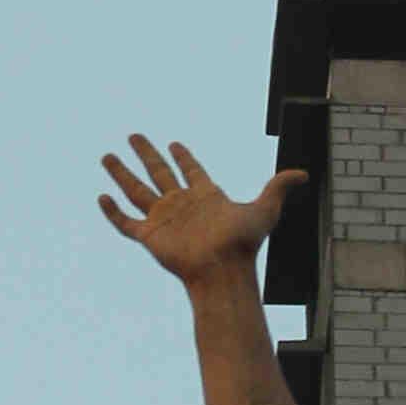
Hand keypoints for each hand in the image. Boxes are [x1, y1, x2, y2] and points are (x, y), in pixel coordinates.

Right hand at [98, 131, 302, 290]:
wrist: (222, 269)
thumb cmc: (244, 242)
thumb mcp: (265, 209)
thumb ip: (278, 187)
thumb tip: (303, 174)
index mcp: (204, 195)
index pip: (191, 170)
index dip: (183, 156)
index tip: (173, 144)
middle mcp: (181, 204)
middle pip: (159, 172)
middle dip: (147, 154)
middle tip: (134, 135)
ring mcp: (164, 220)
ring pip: (137, 191)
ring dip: (121, 173)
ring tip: (107, 155)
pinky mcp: (150, 237)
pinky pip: (126, 222)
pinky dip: (113, 212)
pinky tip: (102, 197)